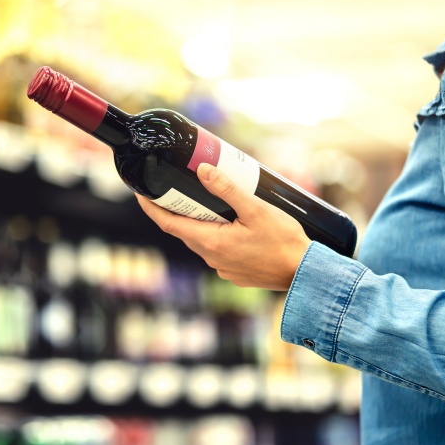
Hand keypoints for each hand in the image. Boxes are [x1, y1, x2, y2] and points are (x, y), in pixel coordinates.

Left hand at [135, 163, 311, 290]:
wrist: (304, 274)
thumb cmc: (283, 242)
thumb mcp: (256, 210)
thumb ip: (228, 190)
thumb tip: (202, 171)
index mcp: (212, 242)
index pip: (169, 224)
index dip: (152, 209)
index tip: (140, 194)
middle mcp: (212, 258)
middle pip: (184, 231)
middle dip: (177, 211)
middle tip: (176, 189)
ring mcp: (222, 268)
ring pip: (201, 241)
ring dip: (199, 223)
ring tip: (205, 202)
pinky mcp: (234, 273)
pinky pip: (216, 251)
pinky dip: (215, 235)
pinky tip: (230, 224)